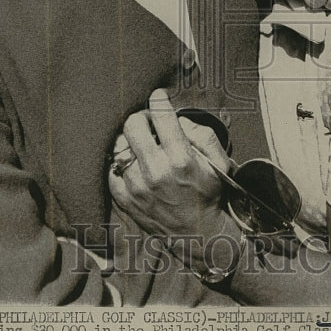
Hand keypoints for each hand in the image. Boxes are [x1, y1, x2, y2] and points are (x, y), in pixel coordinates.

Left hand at [109, 90, 229, 261]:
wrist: (196, 235)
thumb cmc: (208, 193)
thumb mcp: (218, 162)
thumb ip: (201, 133)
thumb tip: (176, 117)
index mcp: (180, 159)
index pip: (160, 114)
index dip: (159, 99)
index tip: (159, 96)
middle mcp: (155, 172)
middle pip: (132, 124)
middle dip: (142, 117)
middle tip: (150, 121)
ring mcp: (136, 186)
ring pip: (119, 144)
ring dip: (130, 139)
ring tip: (142, 143)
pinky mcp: (124, 198)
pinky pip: (112, 166)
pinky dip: (121, 160)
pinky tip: (134, 162)